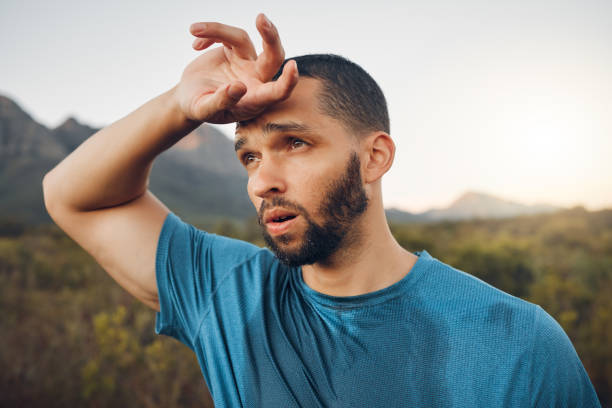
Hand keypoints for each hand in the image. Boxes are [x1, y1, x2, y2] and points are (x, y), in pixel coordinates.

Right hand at [175, 13, 298, 123]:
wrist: (189, 97)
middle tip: (261, 19)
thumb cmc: (199, 109)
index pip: (277, 92)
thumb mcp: (204, 110)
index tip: (292, 66)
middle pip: (274, 56)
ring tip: (194, 29)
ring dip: (218, 30)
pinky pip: (226, 34)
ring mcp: (246, 63)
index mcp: (254, 100)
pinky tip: (196, 45)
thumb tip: (238, 88)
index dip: (288, 81)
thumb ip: (221, 102)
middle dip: (271, 37)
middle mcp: (255, 79)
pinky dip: (210, 33)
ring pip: (241, 38)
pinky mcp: (234, 50)